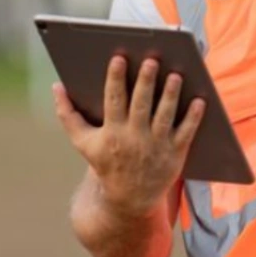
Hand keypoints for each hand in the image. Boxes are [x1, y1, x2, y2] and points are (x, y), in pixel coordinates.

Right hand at [52, 56, 205, 216]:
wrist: (129, 198)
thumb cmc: (106, 162)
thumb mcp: (83, 142)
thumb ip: (67, 114)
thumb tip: (56, 87)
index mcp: (112, 132)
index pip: (113, 100)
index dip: (115, 78)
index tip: (118, 57)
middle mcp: (135, 138)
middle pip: (141, 104)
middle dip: (146, 81)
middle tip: (152, 59)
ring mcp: (156, 146)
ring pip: (165, 115)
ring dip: (170, 95)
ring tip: (175, 74)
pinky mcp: (175, 153)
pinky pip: (186, 132)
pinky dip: (193, 117)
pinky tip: (199, 99)